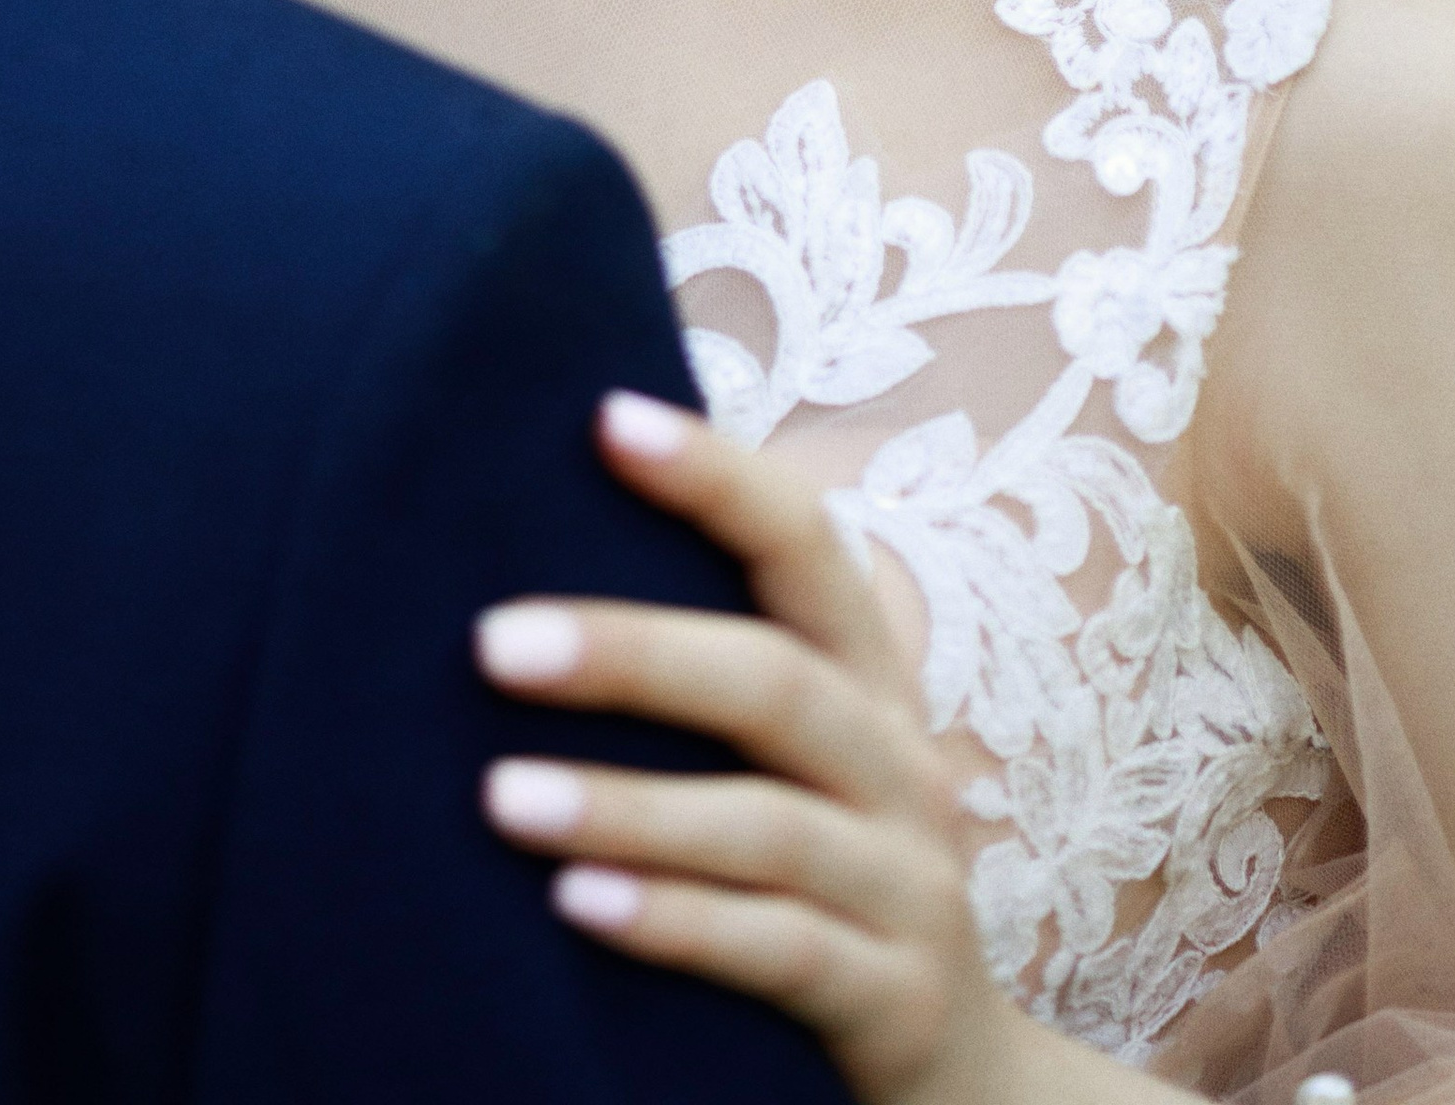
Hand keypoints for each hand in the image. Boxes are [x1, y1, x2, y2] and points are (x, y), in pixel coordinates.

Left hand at [475, 392, 1026, 1104]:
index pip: (805, 546)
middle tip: (492, 641)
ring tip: (500, 797)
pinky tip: (578, 906)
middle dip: (631, 655)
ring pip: (766, 825)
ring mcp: (907, 887)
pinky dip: (677, 924)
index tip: (605, 416)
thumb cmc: (822, 879)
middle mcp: (899, 767)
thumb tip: (519, 568)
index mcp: (865, 685)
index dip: (717, 477)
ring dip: (627, 806)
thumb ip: (703, 673)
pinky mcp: (895, 1003)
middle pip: (772, 681)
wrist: (961, 1079)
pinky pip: (779, 951)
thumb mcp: (791, 766)